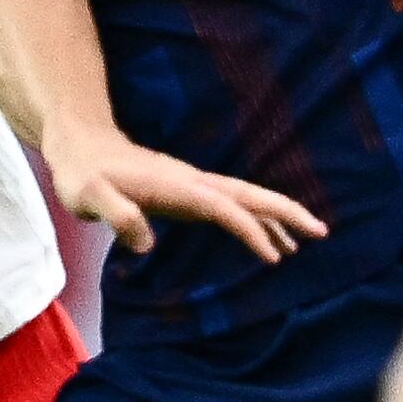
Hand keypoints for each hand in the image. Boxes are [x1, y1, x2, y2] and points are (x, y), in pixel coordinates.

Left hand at [39, 124, 325, 263]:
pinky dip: (253, 221)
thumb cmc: (82, 173)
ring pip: (245, 200)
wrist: (81, 144)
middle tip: (321, 232)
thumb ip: (115, 215)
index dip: (250, 230)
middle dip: (286, 213)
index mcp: (176, 186)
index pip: (224, 208)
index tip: (273, 257)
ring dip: (275, 219)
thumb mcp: (88, 196)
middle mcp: (192, 183)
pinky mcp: (187, 194)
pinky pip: (230, 207)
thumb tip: (144, 243)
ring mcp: (193, 186)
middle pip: (249, 196)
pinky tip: (263, 240)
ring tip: (303, 245)